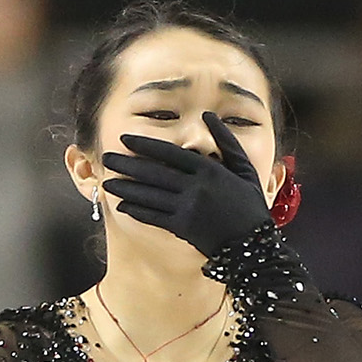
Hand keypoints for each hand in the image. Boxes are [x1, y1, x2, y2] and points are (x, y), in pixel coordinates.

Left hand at [101, 111, 271, 256]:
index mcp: (209, 169)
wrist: (254, 245)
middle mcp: (195, 186)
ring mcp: (188, 208)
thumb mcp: (244, 168)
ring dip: (126, 188)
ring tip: (107, 182)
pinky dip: (136, 210)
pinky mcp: (183, 228)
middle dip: (127, 165)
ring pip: (149, 194)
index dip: (144, 145)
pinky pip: (154, 216)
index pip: (169, 152)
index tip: (126, 140)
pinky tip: (122, 205)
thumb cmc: (250, 205)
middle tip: (107, 159)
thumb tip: (208, 116)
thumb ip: (226, 141)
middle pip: (154, 172)